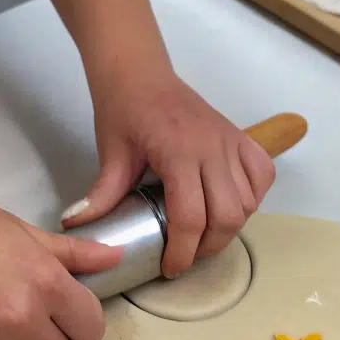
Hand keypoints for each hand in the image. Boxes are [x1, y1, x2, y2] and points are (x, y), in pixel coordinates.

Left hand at [64, 71, 274, 276]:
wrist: (140, 71)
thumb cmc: (123, 109)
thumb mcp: (111, 152)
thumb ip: (102, 193)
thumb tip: (76, 226)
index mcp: (179, 152)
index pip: (191, 216)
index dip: (182, 251)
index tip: (170, 268)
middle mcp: (213, 147)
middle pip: (228, 215)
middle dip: (209, 246)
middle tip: (186, 254)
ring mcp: (231, 140)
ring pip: (249, 200)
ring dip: (230, 225)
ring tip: (204, 233)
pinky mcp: (240, 136)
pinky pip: (263, 174)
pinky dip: (253, 197)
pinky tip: (230, 204)